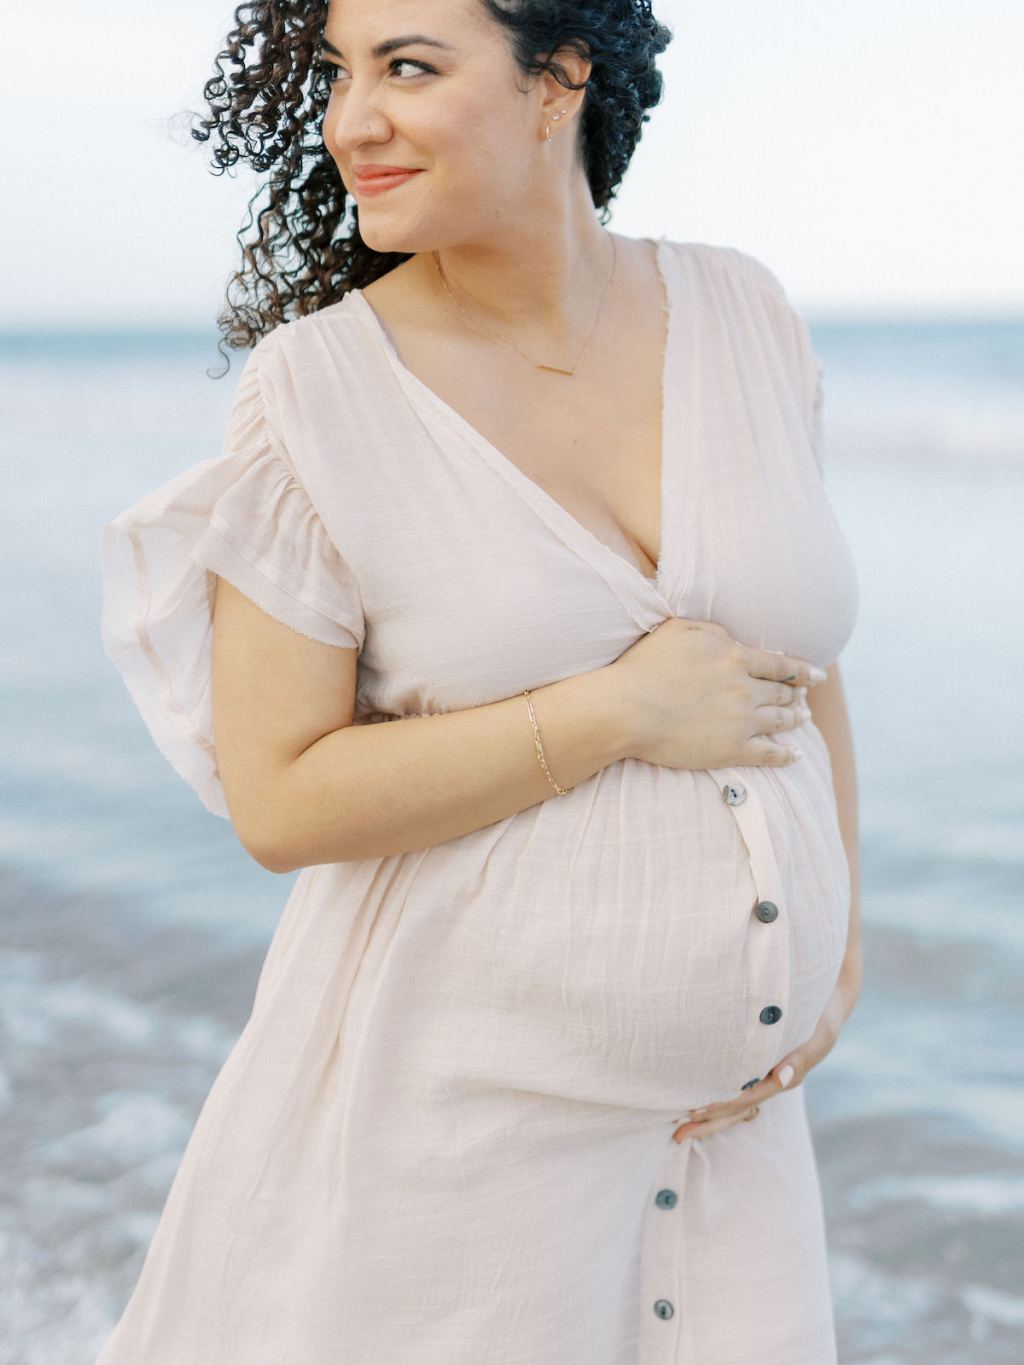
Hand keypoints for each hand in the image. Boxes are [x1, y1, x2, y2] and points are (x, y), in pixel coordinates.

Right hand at [607, 618, 826, 771]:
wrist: (627, 708)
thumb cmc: (644, 666)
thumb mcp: (678, 630)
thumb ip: (711, 630)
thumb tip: (732, 638)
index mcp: (734, 657)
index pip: (780, 664)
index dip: (803, 670)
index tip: (819, 675)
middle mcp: (745, 688)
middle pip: (783, 692)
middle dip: (798, 695)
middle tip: (807, 699)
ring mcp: (741, 720)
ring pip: (780, 721)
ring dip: (795, 720)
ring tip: (804, 720)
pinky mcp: (732, 750)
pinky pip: (769, 754)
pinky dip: (786, 754)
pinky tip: (796, 755)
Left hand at [670, 966, 861, 1143]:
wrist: (829, 1000)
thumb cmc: (821, 1014)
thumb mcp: (818, 1035)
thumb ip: (800, 1058)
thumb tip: (782, 1079)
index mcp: (786, 1077)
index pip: (747, 1097)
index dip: (721, 1105)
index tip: (694, 1111)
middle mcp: (772, 1082)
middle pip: (737, 1109)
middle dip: (708, 1123)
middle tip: (677, 1135)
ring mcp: (767, 1078)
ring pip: (735, 1104)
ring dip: (709, 1117)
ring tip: (680, 1128)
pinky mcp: (761, 1068)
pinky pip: (738, 1091)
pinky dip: (718, 1101)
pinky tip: (700, 1106)